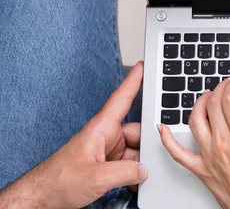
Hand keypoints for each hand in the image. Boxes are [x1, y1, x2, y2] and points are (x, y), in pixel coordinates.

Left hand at [0, 62, 147, 208]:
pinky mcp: (108, 165)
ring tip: (142, 176)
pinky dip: (135, 173)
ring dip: (141, 163)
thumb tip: (144, 169)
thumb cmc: (58, 181)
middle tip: (155, 155)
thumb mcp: (96, 178)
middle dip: (147, 143)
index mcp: (101, 129)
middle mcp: (107, 137)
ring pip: (136, 149)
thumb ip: (126, 172)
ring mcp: (108, 151)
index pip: (121, 99)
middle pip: (137, 131)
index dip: (133, 81)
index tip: (143, 66)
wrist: (43, 199)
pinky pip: (130, 164)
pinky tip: (136, 182)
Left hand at [158, 77, 229, 208]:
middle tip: (226, 86)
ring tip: (206, 96)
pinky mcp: (199, 168)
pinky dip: (166, 139)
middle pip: (213, 105)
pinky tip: (162, 128)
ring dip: (199, 103)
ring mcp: (207, 156)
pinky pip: (176, 152)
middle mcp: (221, 144)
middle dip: (219, 89)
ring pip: (195, 120)